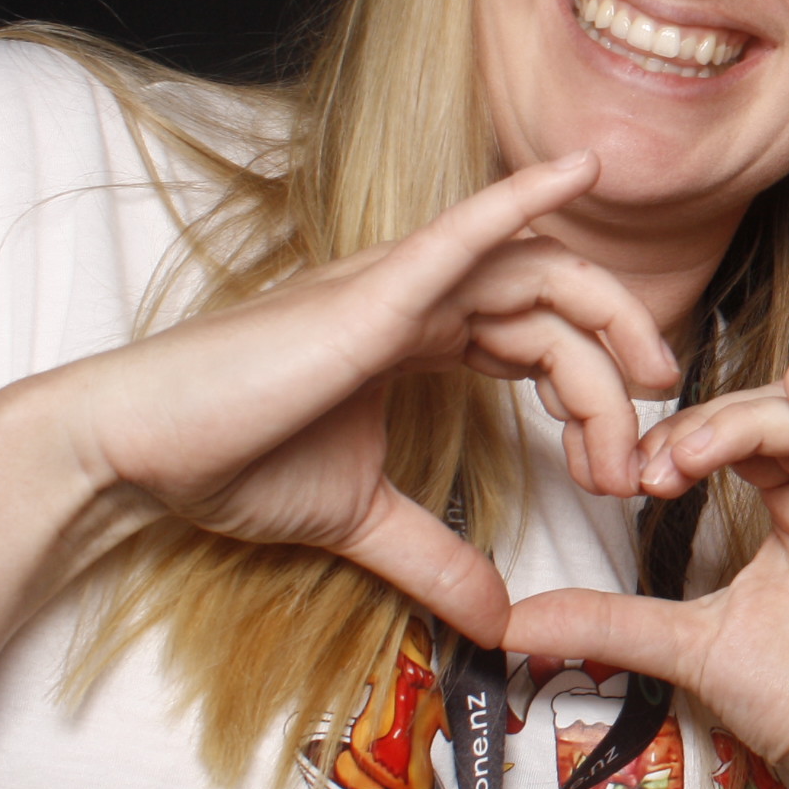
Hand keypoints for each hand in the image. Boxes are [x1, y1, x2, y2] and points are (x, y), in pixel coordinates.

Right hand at [60, 151, 678, 644]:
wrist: (134, 457)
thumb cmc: (229, 467)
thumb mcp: (361, 520)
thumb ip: (437, 558)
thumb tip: (498, 620)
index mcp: (416, 328)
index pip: (539, 337)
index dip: (593, 391)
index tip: (615, 468)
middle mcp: (415, 292)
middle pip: (557, 303)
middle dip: (619, 362)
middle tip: (655, 436)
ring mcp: (393, 282)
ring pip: (536, 279)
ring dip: (604, 330)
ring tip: (648, 390)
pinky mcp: (368, 294)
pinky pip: (461, 232)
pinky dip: (522, 196)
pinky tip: (579, 169)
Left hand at [503, 359, 788, 788]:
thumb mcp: (691, 649)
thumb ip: (611, 624)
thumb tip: (512, 621)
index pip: (747, 435)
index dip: (687, 436)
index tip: (631, 475)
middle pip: (780, 417)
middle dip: (707, 426)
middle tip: (648, 467)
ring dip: (747, 425)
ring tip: (686, 452)